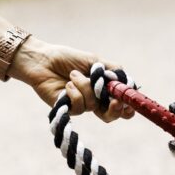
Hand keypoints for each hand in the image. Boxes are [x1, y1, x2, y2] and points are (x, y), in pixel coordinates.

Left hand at [8, 37, 134, 121]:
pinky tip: (67, 83)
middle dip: (115, 110)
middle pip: (111, 115)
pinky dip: (75, 91)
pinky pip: (80, 106)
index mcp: (103, 89)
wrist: (42, 59)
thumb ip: (114, 70)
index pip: (121, 103)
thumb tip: (131, 83)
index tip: (127, 99)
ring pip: (94, 105)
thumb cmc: (67, 58)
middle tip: (113, 101)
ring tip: (73, 75)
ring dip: (85, 86)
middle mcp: (94, 100)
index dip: (127, 105)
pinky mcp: (68, 109)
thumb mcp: (95, 60)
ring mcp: (81, 105)